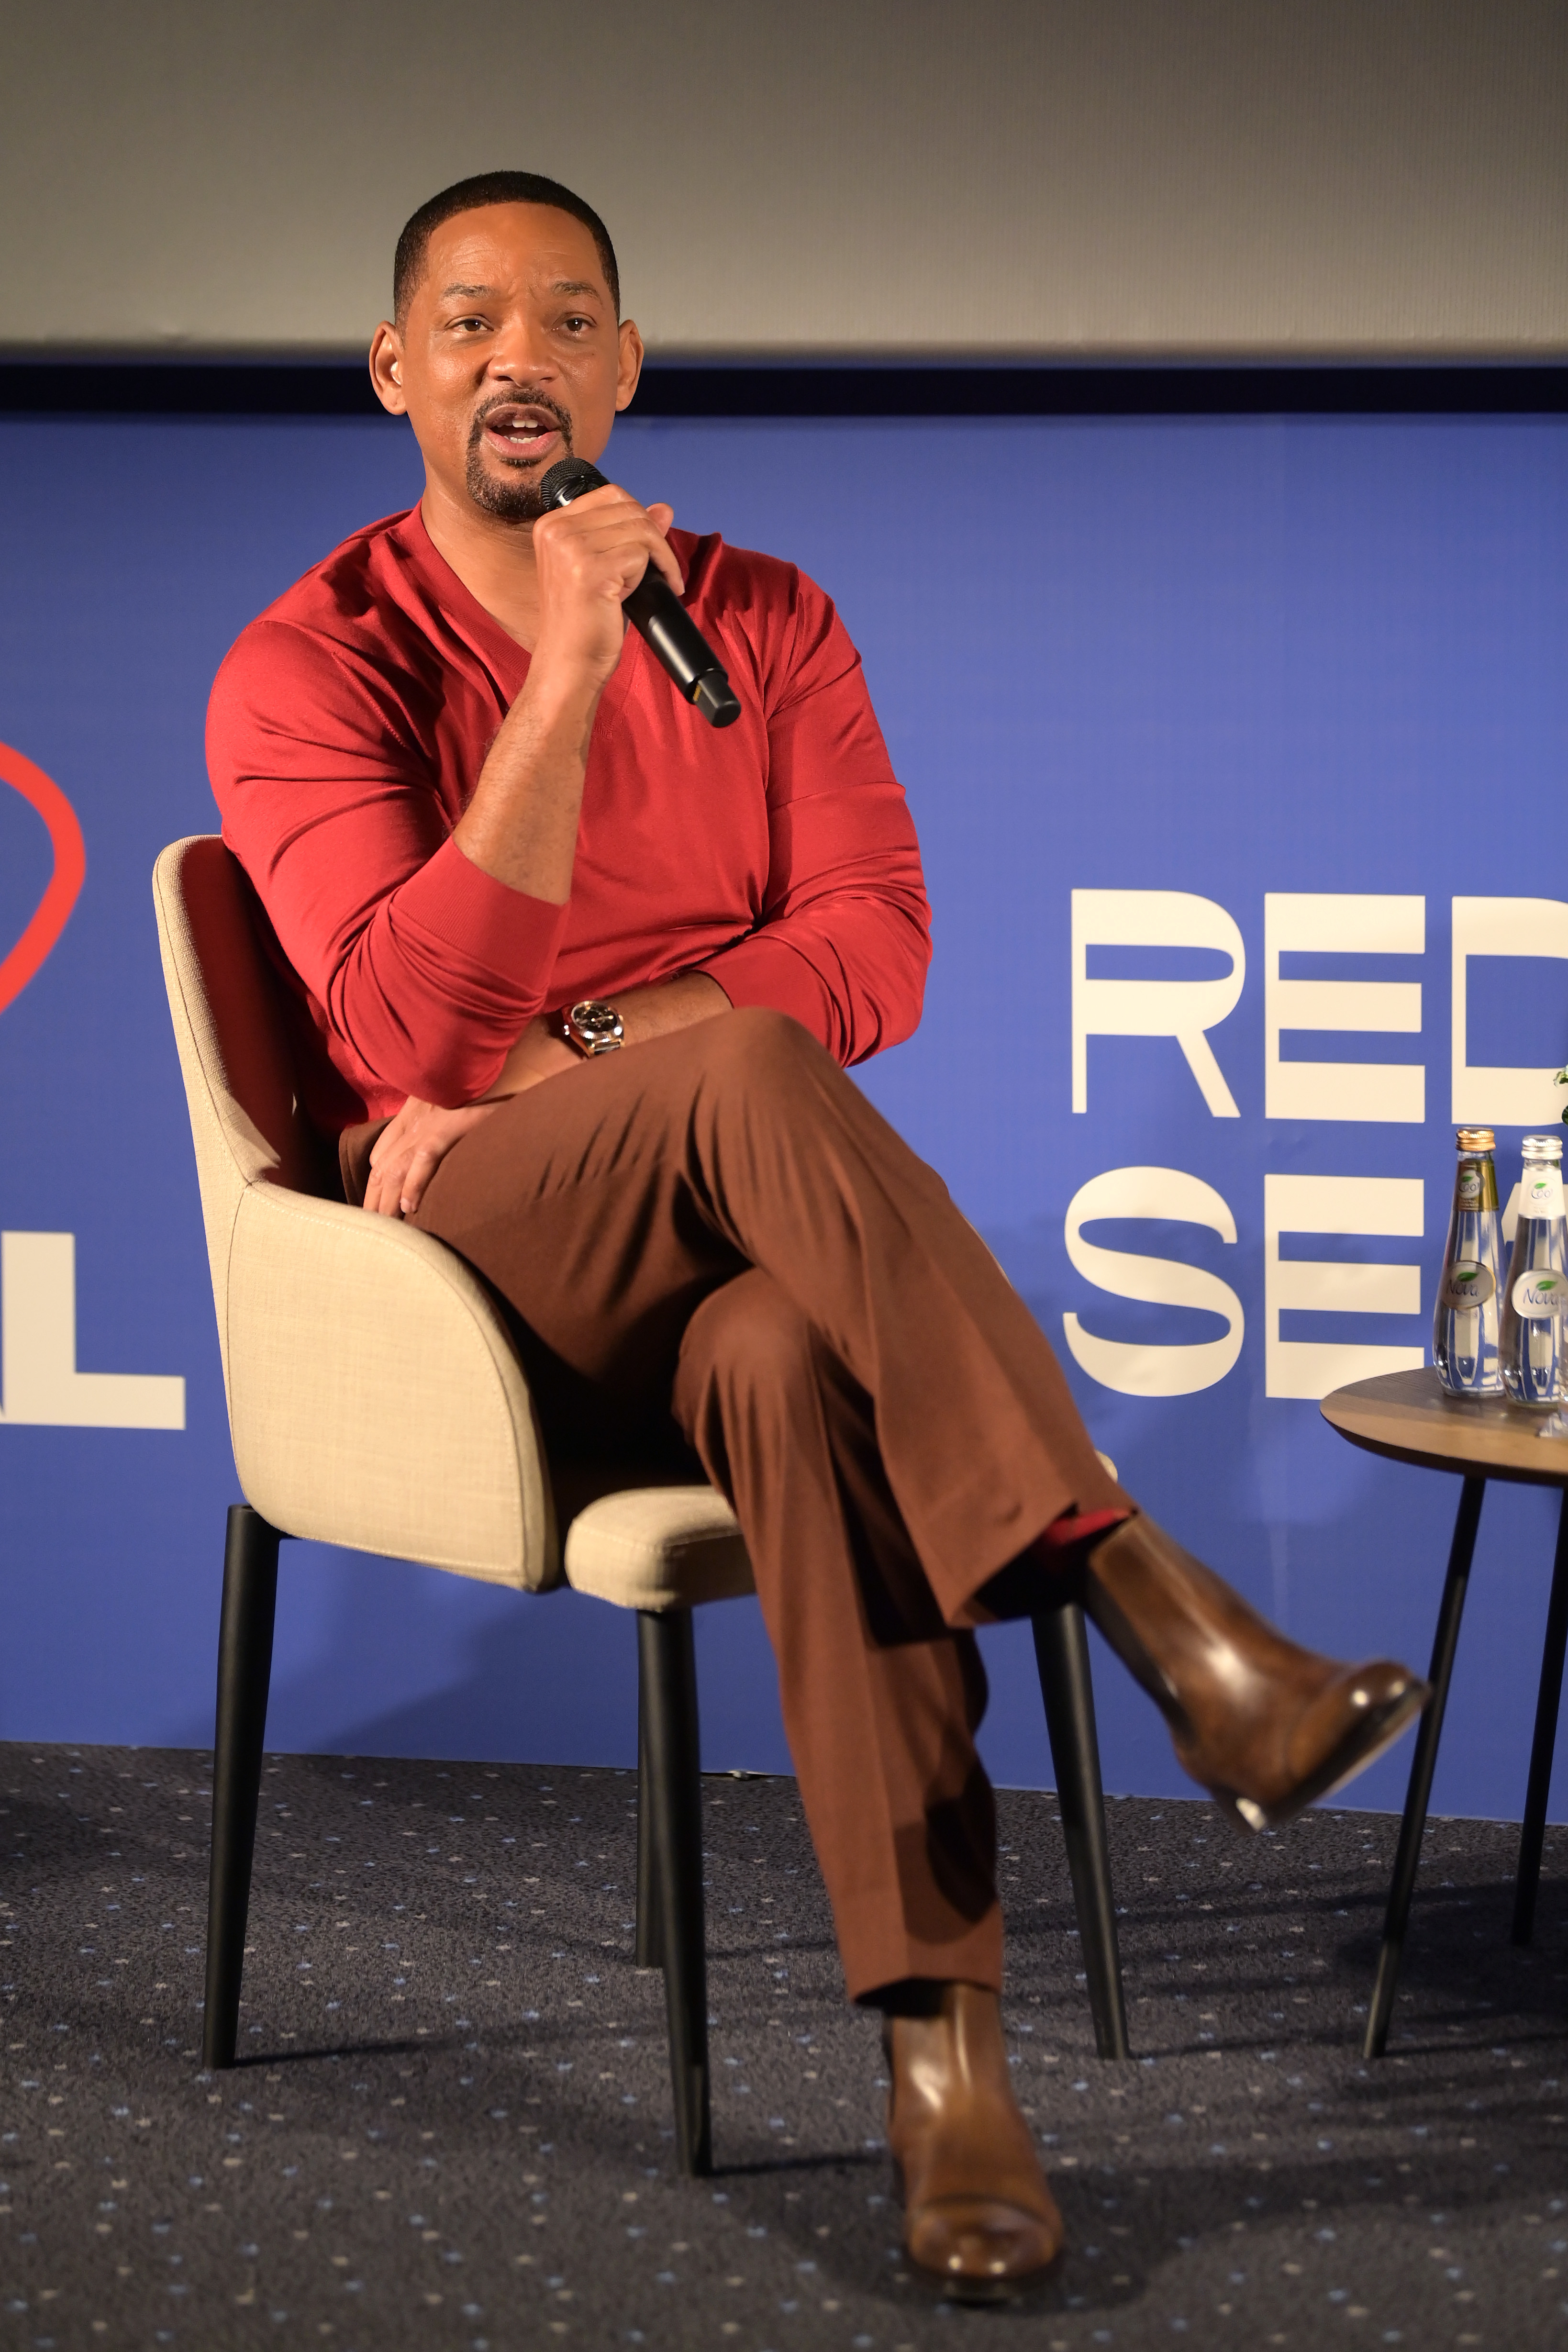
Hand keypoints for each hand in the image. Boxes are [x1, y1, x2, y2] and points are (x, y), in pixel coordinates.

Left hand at [363, 1096, 499, 1218]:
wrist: (493, 1067)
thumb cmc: (478, 1089)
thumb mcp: (449, 1105)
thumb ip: (432, 1125)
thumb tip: (428, 1155)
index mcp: (411, 1116)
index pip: (381, 1155)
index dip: (375, 1184)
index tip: (375, 1207)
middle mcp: (414, 1123)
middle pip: (381, 1168)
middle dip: (373, 1199)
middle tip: (372, 1227)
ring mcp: (428, 1126)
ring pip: (395, 1170)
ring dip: (387, 1201)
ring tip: (385, 1226)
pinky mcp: (447, 1128)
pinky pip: (424, 1161)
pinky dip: (414, 1185)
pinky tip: (411, 1207)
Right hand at [529, 482, 679, 693]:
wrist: (569, 664)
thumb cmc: (585, 622)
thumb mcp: (607, 569)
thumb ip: (629, 534)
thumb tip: (663, 508)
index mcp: (552, 525)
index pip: (612, 495)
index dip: (640, 519)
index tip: (648, 550)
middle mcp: (556, 530)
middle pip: (628, 508)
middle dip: (654, 538)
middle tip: (661, 570)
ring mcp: (571, 548)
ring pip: (640, 529)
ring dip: (659, 557)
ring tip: (657, 582)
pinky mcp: (590, 569)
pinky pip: (642, 553)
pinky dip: (656, 573)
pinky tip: (645, 594)